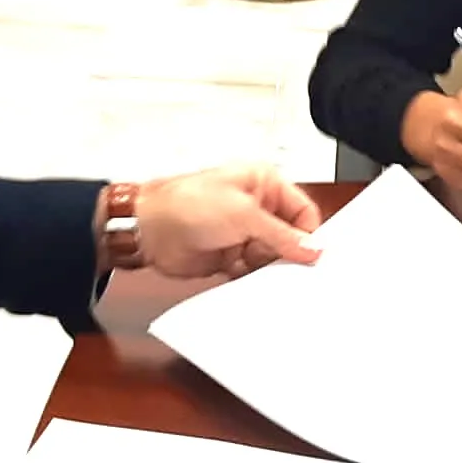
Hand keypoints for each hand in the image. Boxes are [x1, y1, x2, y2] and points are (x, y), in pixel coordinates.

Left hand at [116, 164, 322, 278]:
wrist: (149, 230)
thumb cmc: (186, 204)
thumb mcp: (244, 215)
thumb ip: (281, 234)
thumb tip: (311, 248)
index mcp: (264, 184)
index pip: (303, 211)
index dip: (309, 235)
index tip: (312, 259)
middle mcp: (256, 207)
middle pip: (290, 237)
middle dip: (288, 254)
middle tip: (288, 269)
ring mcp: (243, 233)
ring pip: (272, 258)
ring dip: (268, 268)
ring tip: (259, 270)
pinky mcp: (231, 256)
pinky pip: (253, 272)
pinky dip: (252, 279)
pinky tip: (245, 278)